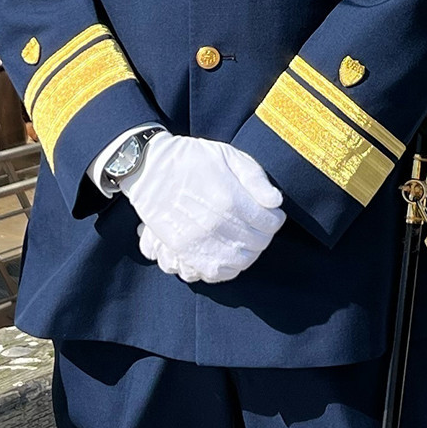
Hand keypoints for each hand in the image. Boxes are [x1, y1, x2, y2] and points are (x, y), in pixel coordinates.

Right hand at [123, 135, 284, 284]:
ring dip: (250, 252)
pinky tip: (230, 254)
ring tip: (246, 240)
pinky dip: (229, 268)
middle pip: (258, 243)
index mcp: (231, 199)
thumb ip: (255, 178)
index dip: (275, 219)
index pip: (270, 223)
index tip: (272, 213)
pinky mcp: (184, 251)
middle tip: (260, 226)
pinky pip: (216, 272)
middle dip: (264, 235)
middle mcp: (217, 224)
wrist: (150, 168)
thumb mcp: (228, 155)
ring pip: (241, 261)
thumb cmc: (191, 159)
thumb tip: (276, 201)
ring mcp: (200, 241)